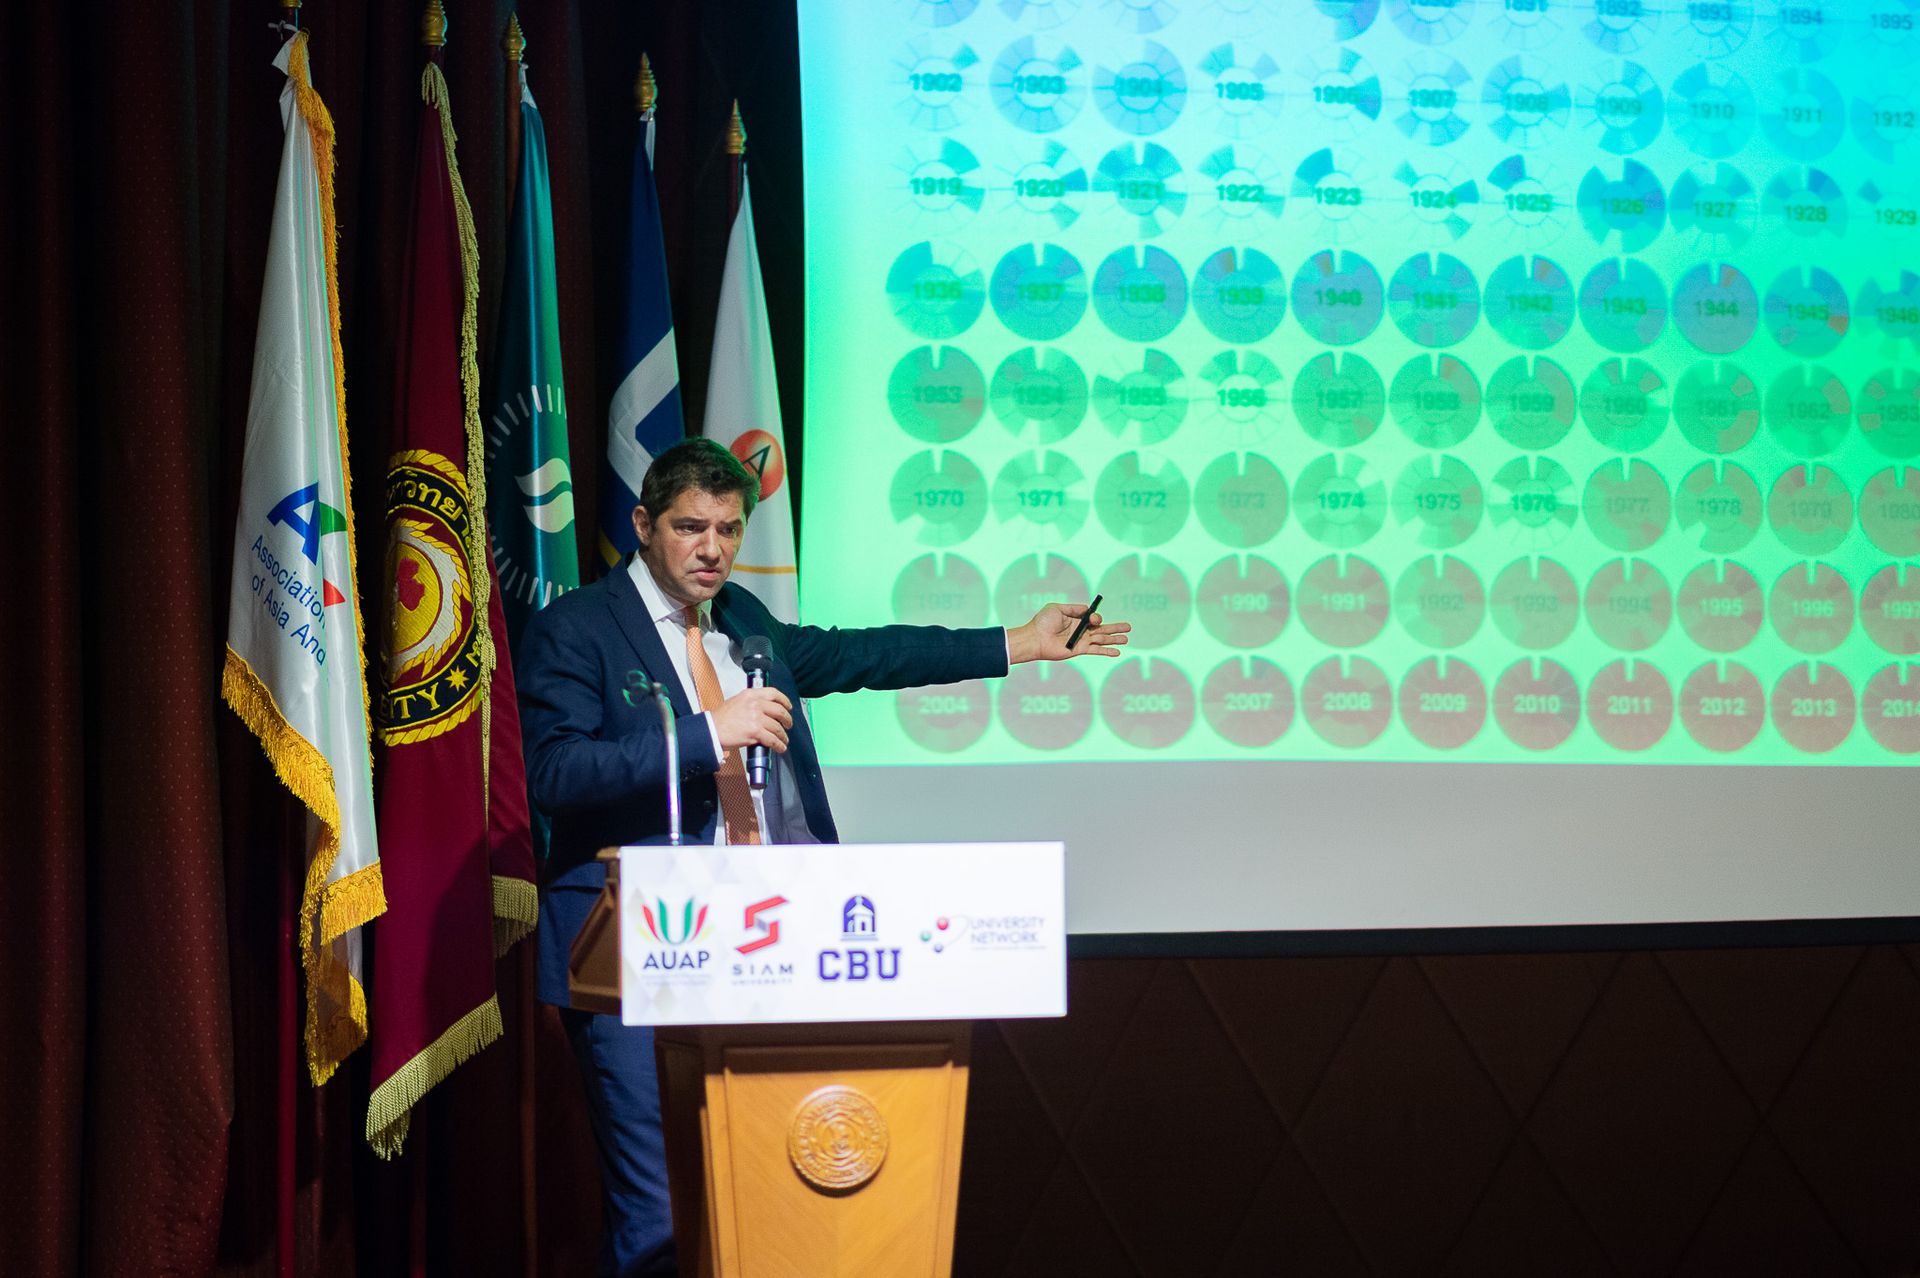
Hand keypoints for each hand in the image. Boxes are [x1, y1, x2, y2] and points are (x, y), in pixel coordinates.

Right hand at [710, 686, 792, 753]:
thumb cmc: (721, 718)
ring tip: (784, 740)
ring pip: (777, 727)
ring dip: (783, 735)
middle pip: (779, 711)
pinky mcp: (755, 732)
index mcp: (751, 694)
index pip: (773, 693)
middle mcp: (755, 704)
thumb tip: (765, 709)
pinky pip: (773, 739)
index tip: (788, 706)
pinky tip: (780, 747)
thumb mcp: (737, 701)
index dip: (784, 700)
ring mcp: (756, 718)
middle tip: (788, 725)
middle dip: (787, 719)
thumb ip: (751, 702)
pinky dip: (779, 745)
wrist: (711, 729)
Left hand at [1008, 602, 1130, 663]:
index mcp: (1075, 619)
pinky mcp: (1079, 650)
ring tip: (1127, 638)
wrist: (1035, 638)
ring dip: (1115, 639)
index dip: (1097, 618)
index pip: (1093, 618)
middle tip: (1129, 627)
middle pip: (1102, 628)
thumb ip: (1074, 608)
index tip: (1094, 619)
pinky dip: (1106, 651)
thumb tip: (1087, 609)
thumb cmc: (1043, 622)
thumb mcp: (1057, 608)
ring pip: (1101, 639)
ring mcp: (1080, 641)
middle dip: (1115, 627)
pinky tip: (1117, 652)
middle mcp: (1080, 630)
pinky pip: (1096, 650)